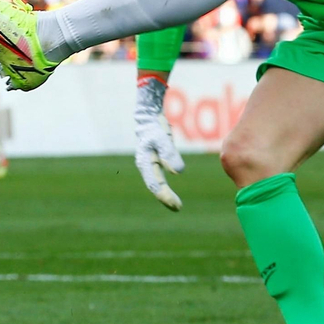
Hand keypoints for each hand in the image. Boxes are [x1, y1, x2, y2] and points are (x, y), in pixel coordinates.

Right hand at [132, 76, 184, 210]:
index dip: (165, 196)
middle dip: (165, 198)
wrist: (148, 116)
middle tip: (178, 208)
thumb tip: (178, 172)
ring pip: (155, 184)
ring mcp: (148, 164)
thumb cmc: (155, 126)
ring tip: (176, 206)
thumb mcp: (163, 138)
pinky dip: (164, 188)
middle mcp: (145, 166)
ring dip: (164, 195)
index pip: (154, 184)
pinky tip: (171, 194)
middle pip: (153, 187)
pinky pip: (157, 179)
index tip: (177, 204)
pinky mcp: (153, 162)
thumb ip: (170, 154)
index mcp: (145, 162)